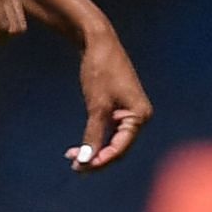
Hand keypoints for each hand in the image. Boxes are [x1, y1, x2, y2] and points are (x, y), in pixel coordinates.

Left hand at [69, 28, 153, 171]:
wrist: (98, 42)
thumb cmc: (100, 71)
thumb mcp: (96, 106)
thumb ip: (93, 135)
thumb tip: (86, 161)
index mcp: (140, 115)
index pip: (121, 147)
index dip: (101, 160)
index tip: (81, 169)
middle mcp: (139, 116)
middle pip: (118, 147)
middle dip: (96, 157)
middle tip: (74, 168)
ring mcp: (129, 111)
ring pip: (111, 140)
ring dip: (93, 150)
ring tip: (72, 157)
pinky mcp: (118, 107)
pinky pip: (108, 130)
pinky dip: (94, 138)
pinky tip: (78, 147)